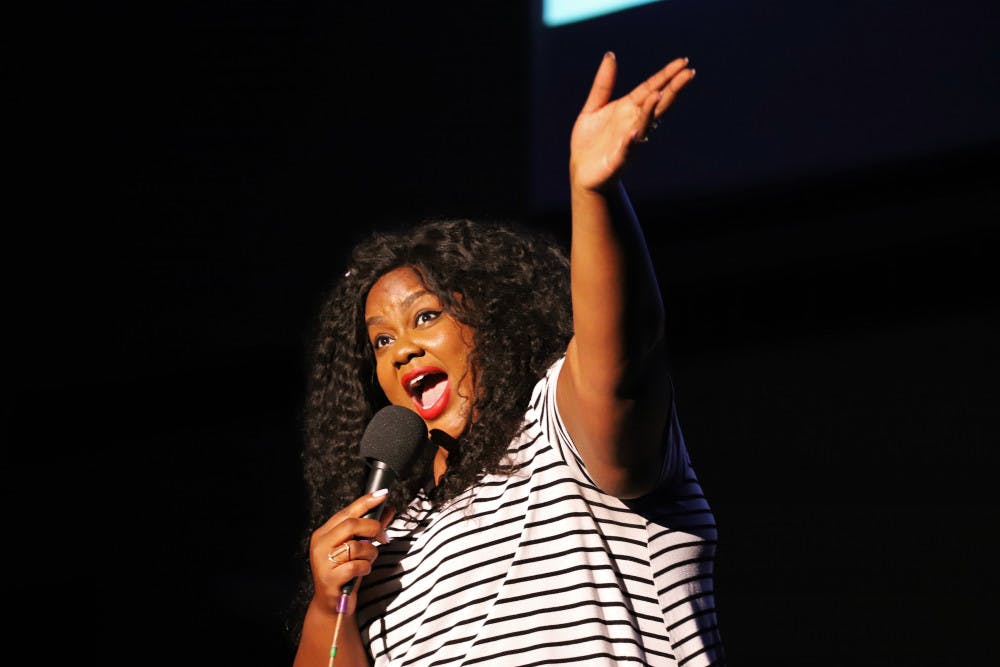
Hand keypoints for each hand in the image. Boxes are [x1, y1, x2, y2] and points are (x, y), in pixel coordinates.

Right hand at [307, 491, 394, 615]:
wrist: (332, 604)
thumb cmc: (345, 572)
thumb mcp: (357, 548)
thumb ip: (370, 529)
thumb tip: (388, 509)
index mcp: (324, 533)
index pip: (347, 512)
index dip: (366, 502)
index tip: (383, 494)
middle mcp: (320, 545)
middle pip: (351, 525)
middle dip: (374, 528)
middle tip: (384, 537)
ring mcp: (323, 562)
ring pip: (356, 546)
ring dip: (371, 553)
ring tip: (368, 560)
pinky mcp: (330, 579)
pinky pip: (356, 566)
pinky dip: (366, 567)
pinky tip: (363, 571)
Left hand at [569, 52, 694, 192]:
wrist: (582, 171)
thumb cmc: (590, 140)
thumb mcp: (594, 106)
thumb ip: (603, 83)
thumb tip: (611, 55)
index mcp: (628, 108)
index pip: (651, 88)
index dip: (666, 75)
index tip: (683, 62)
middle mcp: (633, 122)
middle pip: (656, 103)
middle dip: (671, 89)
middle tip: (688, 74)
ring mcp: (628, 141)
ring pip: (643, 124)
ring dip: (650, 111)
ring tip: (657, 96)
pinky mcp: (618, 159)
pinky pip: (626, 149)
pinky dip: (630, 142)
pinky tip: (635, 133)